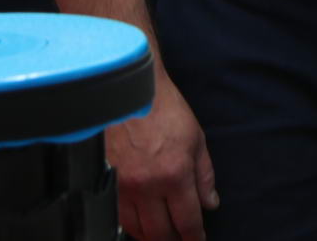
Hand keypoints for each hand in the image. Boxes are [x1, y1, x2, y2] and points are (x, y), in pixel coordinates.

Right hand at [109, 74, 218, 240]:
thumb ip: (204, 176)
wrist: (128, 90)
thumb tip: (210, 203)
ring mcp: (123, 187)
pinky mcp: (105, 182)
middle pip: (160, 233)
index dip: (194, 238)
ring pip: (137, 230)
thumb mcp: (195, 138)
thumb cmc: (162, 108)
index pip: (187, 222)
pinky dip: (132, 225)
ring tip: (162, 234)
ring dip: (152, 236)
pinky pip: (118, 217)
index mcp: (174, 174)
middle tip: (181, 240)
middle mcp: (147, 186)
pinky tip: (141, 223)